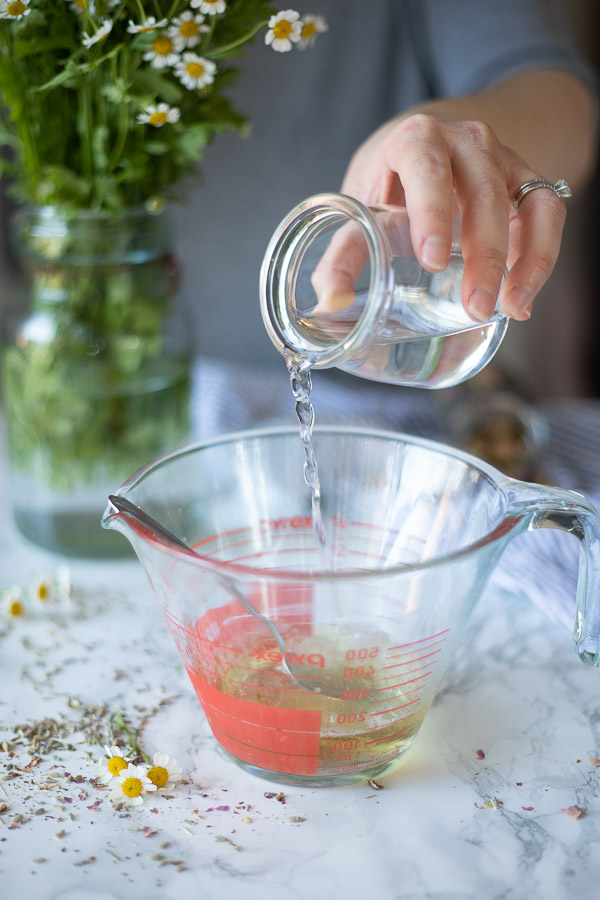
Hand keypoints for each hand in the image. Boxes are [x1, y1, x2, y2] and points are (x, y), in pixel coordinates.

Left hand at [323, 112, 567, 321]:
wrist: (428, 148)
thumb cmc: (388, 182)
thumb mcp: (360, 207)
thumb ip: (343, 254)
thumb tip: (330, 303)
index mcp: (415, 139)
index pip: (427, 167)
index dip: (433, 212)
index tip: (432, 261)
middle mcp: (466, 141)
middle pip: (484, 192)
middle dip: (483, 255)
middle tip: (474, 306)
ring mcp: (504, 160)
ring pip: (529, 202)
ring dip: (524, 260)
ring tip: (509, 309)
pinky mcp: (527, 185)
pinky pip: (548, 215)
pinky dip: (542, 258)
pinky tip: (521, 301)